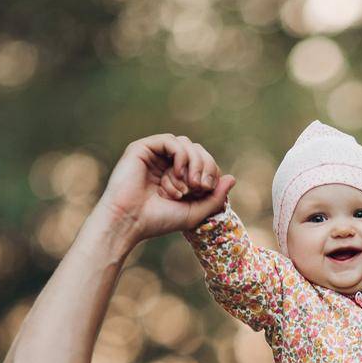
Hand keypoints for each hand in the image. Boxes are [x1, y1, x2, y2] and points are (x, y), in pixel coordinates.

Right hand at [99, 133, 235, 244]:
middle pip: (197, 150)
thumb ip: (214, 197)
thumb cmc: (158, 220)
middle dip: (205, 166)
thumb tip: (232, 178)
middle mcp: (166, 162)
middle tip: (200, 186)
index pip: (204, 162)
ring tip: (188, 185)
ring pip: (186, 143)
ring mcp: (154, 154)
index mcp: (177, 176)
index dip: (211, 172)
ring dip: (194, 163)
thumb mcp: (195, 212)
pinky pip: (171, 140)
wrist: (129, 222)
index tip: (206, 190)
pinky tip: (179, 173)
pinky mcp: (143, 148)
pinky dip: (181, 155)